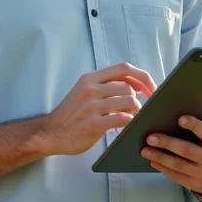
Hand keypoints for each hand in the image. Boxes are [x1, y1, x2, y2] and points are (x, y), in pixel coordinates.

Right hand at [37, 63, 156, 156]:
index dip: (142, 76)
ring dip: (135, 111)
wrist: (50, 133)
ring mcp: (91, 106)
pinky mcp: (94, 124)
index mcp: (89, 79)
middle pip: (128, 86)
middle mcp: (90, 89)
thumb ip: (105, 86)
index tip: (151, 88)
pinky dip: (129, 122)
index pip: (123, 68)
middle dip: (138, 99)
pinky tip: (125, 126)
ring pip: (128, 101)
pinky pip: (123, 118)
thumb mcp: (84, 92)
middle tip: (138, 109)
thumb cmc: (71, 114)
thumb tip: (136, 85)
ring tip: (130, 118)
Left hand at [142, 115, 201, 194]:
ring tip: (145, 149)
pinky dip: (163, 168)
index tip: (180, 118)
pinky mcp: (195, 185)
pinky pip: (176, 176)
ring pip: (179, 165)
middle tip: (150, 137)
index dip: (195, 125)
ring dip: (160, 157)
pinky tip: (152, 160)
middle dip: (168, 143)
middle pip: (188, 150)